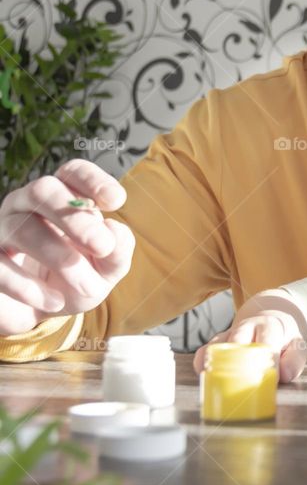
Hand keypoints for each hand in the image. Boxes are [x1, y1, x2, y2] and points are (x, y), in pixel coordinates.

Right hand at [0, 159, 133, 335]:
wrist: (42, 312)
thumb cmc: (78, 278)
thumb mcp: (107, 269)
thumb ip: (118, 251)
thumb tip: (113, 231)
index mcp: (63, 198)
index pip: (72, 172)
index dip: (93, 180)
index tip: (116, 201)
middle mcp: (28, 205)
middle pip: (43, 190)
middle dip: (75, 218)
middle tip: (102, 245)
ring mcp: (2, 229)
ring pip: (22, 228)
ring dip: (60, 257)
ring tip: (86, 285)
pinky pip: (0, 267)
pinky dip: (30, 286)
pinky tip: (54, 301)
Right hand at [193, 308, 306, 382]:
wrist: (271, 316)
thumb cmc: (284, 337)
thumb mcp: (297, 345)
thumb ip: (294, 361)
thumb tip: (282, 375)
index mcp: (270, 327)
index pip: (268, 343)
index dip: (270, 361)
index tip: (273, 379)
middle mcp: (247, 327)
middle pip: (238, 341)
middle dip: (239, 361)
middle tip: (242, 383)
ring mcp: (230, 334)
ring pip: (219, 344)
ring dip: (215, 361)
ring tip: (214, 379)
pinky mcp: (218, 342)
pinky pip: (206, 349)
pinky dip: (202, 360)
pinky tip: (203, 373)